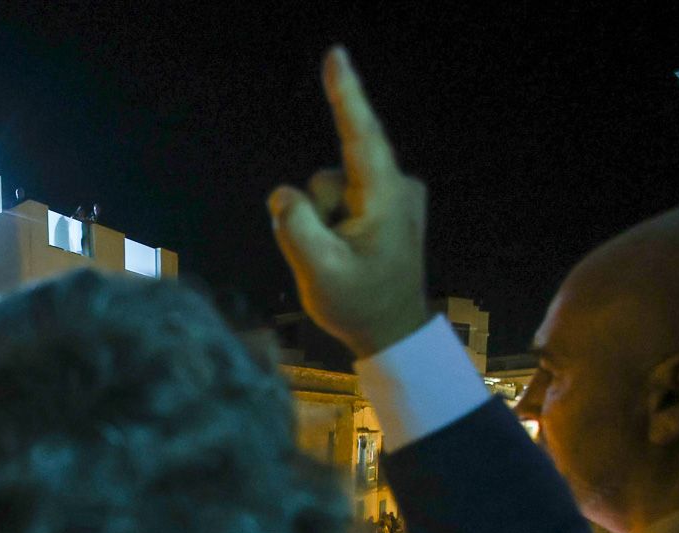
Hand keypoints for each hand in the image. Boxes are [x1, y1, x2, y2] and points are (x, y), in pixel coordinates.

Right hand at [268, 47, 428, 359]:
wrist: (394, 332)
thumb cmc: (359, 305)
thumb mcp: (319, 273)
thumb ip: (294, 227)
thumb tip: (281, 194)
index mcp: (385, 197)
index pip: (361, 136)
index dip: (346, 94)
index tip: (337, 56)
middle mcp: (396, 185)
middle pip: (329, 178)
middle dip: (316, 214)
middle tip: (333, 260)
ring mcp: (394, 193)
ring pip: (331, 190)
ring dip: (324, 223)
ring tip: (343, 261)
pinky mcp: (387, 202)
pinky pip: (342, 200)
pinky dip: (333, 225)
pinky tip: (350, 255)